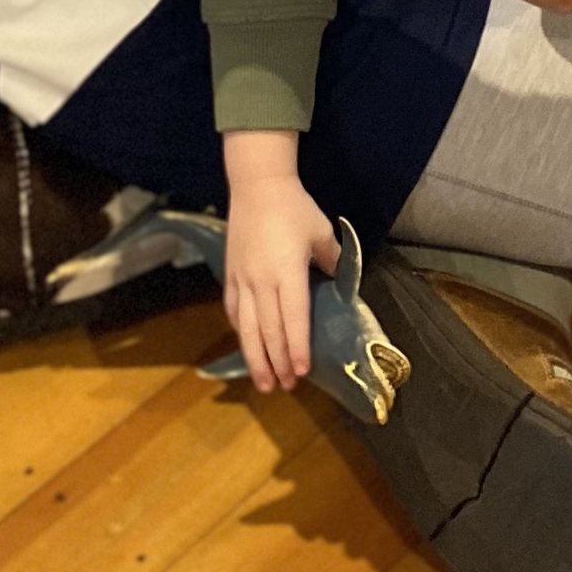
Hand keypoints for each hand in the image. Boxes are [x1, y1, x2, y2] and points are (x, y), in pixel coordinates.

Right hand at [222, 132, 340, 393]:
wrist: (256, 185)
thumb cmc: (294, 208)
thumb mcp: (321, 232)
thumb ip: (332, 260)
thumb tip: (341, 281)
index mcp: (287, 272)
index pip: (294, 318)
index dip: (298, 347)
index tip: (301, 371)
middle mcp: (262, 281)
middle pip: (268, 330)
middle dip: (277, 362)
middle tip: (285, 387)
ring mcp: (242, 279)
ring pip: (246, 327)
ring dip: (255, 356)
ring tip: (263, 382)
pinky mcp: (230, 274)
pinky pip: (232, 310)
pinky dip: (240, 331)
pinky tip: (246, 344)